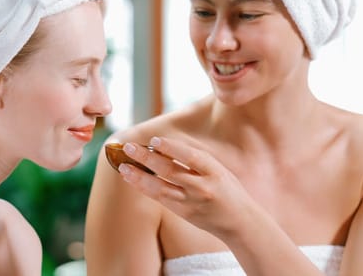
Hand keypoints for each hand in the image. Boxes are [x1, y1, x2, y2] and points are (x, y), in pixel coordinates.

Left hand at [118, 136, 258, 238]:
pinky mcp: (184, 213)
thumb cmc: (228, 190)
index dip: (172, 147)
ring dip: (140, 176)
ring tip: (123, 166)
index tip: (154, 140)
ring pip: (161, 188)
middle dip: (147, 158)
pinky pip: (161, 199)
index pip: (191, 157)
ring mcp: (192, 202)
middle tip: (129, 147)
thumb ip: (196, 160)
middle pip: (171, 171)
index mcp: (215, 172)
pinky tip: (132, 179)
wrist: (240, 222)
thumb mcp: (219, 170)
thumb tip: (164, 145)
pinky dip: (145, 187)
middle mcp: (203, 188)